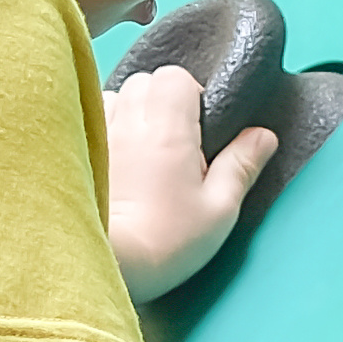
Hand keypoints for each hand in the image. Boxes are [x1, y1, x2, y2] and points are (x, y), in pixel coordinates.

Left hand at [104, 61, 281, 300]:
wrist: (107, 264)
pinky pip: (93, 118)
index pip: (174, 76)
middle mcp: (129, 122)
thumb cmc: (163, 243)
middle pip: (144, 81)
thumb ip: (241, 166)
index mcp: (168, 129)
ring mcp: (99, 134)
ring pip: (116, 96)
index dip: (190, 93)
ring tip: (143, 146)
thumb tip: (263, 136)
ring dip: (132, 110)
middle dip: (161, 99)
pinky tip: (117, 156)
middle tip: (175, 139)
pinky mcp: (79, 151)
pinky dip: (107, 126)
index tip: (199, 126)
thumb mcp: (218, 210)